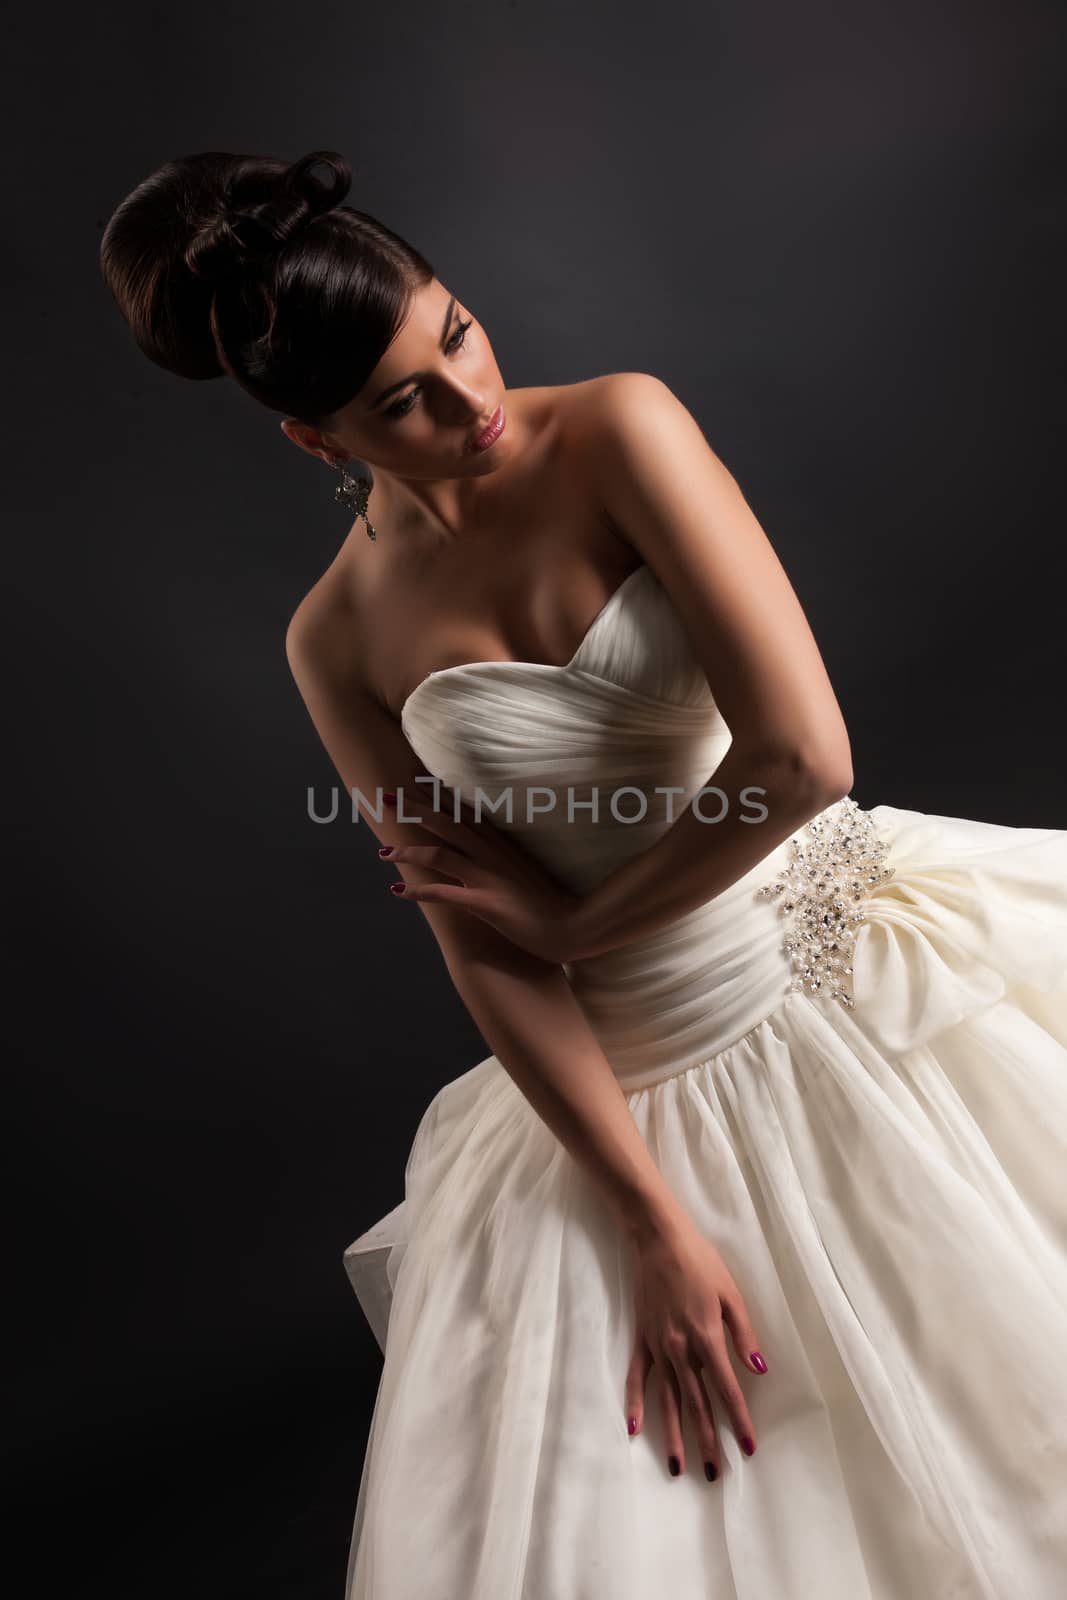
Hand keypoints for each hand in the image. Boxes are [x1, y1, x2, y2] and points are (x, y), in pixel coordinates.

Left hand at [380, 786, 583, 963]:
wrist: (573, 926)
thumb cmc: (550, 902)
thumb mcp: (525, 870)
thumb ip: (504, 858)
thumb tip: (486, 852)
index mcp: (501, 844)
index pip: (463, 812)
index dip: (437, 796)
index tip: (413, 782)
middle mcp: (491, 855)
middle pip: (445, 822)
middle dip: (412, 808)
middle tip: (383, 796)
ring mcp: (487, 877)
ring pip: (439, 854)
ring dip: (407, 851)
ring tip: (381, 851)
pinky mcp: (485, 903)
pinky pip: (443, 893)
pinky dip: (418, 890)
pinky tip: (398, 889)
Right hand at [625, 1212, 767, 1480]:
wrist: (658, 1240)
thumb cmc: (701, 1263)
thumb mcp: (732, 1294)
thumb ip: (744, 1335)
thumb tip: (759, 1371)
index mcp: (707, 1338)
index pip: (727, 1389)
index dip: (739, 1420)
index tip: (749, 1447)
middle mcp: (681, 1350)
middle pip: (696, 1404)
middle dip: (707, 1440)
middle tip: (713, 1473)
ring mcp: (658, 1347)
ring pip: (667, 1399)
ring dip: (674, 1434)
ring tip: (678, 1466)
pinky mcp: (641, 1340)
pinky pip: (636, 1378)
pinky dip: (635, 1404)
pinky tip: (634, 1430)